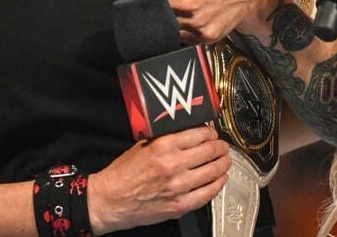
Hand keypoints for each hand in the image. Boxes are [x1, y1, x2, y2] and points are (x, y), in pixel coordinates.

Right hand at [85, 125, 230, 232]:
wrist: (110, 200)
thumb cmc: (123, 174)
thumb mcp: (143, 145)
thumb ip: (166, 137)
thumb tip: (188, 131)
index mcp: (164, 146)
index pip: (200, 133)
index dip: (211, 133)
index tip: (212, 134)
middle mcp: (173, 164)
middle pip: (210, 150)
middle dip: (221, 147)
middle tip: (223, 146)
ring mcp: (178, 186)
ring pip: (213, 171)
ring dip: (223, 164)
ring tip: (225, 161)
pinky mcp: (180, 205)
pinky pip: (208, 193)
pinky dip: (218, 184)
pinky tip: (220, 179)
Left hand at [121, 0, 284, 42]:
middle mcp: (186, 1)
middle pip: (149, 8)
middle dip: (154, 2)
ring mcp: (194, 21)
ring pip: (163, 23)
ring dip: (167, 16)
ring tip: (183, 6)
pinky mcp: (202, 36)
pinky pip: (178, 37)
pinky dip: (180, 28)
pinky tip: (192, 17)